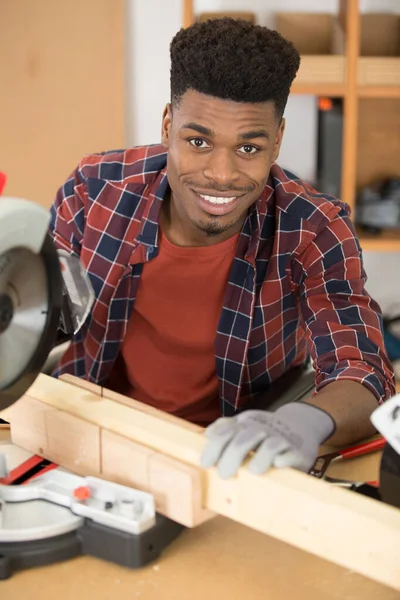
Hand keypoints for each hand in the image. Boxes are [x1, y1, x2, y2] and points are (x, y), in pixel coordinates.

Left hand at [200, 402, 334, 478]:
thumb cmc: (264, 432)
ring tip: (253, 471)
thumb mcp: (244, 426)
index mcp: (245, 425)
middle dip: (232, 456)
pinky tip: (279, 464)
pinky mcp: (298, 452)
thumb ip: (225, 429)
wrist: (299, 424)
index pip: (226, 432)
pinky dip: (285, 458)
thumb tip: (207, 434)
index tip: (206, 464)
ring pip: (270, 445)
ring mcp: (280, 440)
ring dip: (261, 457)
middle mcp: (261, 430)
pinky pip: (292, 454)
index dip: (215, 447)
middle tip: (225, 475)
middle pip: (244, 439)